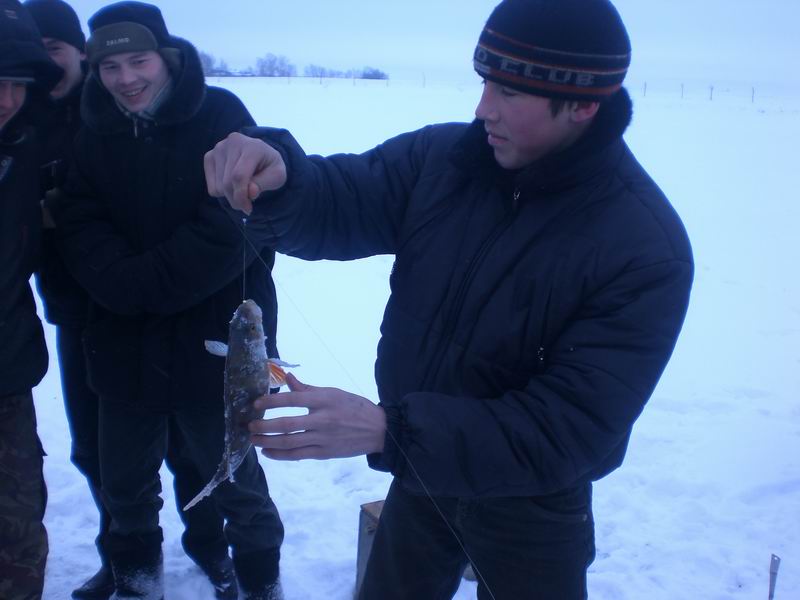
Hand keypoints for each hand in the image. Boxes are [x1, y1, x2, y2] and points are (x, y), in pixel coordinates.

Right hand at [204, 132, 286, 214]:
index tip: (247, 209)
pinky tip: (232, 183)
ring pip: (218, 187)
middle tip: (247, 203)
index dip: (241, 196)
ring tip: (242, 188)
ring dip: (230, 196)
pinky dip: (222, 192)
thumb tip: (251, 192)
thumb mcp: (277, 176)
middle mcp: (232, 143)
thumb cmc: (270, 167)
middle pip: (227, 183)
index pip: (238, 176)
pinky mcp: (209, 157)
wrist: (261, 155)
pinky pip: (211, 187)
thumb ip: (265, 183)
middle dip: (236, 199)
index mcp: (251, 146)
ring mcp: (218, 149)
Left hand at [248, 373, 385, 459]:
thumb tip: (288, 379)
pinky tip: (267, 451)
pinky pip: (297, 455)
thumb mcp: (334, 392)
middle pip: (286, 425)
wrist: (378, 430)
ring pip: (289, 443)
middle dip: (264, 426)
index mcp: (324, 400)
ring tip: (253, 439)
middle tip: (248, 425)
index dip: (271, 402)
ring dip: (267, 441)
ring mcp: (323, 439)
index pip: (293, 400)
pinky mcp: (324, 454)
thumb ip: (308, 389)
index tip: (256, 404)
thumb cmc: (354, 407)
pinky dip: (280, 455)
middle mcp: (322, 420)